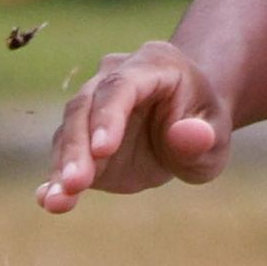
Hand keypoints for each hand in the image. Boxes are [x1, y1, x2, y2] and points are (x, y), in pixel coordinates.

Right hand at [39, 39, 231, 211]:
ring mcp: (93, 104)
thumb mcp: (217, 135)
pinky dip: (57, 179)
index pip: (123, 86)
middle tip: (76, 183)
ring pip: (69, 129)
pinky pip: (64, 153)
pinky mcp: (81, 135)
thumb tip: (189, 136)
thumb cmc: (204, 126)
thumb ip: (203, 137)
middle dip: (79, 146)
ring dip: (63, 165)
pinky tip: (49, 200)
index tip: (102, 151)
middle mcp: (114, 76)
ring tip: (57, 201)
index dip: (109, 116)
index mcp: (154, 64)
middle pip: (86, 105)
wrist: (187, 122)